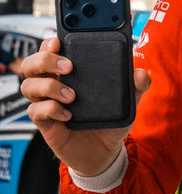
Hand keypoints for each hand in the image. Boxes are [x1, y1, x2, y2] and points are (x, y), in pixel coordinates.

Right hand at [20, 36, 149, 176]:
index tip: (58, 40)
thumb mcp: (128, 102)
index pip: (50, 51)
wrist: (105, 152)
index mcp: (69, 74)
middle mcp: (54, 85)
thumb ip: (136, 86)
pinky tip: (68, 115)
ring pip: (28, 85)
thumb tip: (141, 74)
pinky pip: (35, 111)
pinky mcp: (46, 123)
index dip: (49, 43)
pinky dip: (51, 109)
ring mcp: (47, 103)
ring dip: (48, 86)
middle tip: (68, 66)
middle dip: (45, 59)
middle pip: (32, 64)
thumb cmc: (110, 122)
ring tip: (72, 95)